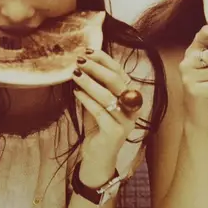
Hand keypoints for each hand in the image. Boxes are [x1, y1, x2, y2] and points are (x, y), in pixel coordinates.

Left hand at [71, 49, 144, 166]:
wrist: (98, 157)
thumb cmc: (97, 126)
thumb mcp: (96, 101)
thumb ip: (95, 85)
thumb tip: (80, 62)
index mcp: (131, 96)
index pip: (120, 71)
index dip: (104, 59)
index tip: (86, 50)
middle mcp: (133, 107)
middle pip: (117, 81)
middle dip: (96, 68)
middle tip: (79, 60)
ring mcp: (126, 121)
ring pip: (108, 96)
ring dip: (89, 83)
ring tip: (74, 74)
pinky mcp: (116, 133)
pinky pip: (101, 112)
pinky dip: (87, 100)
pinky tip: (76, 93)